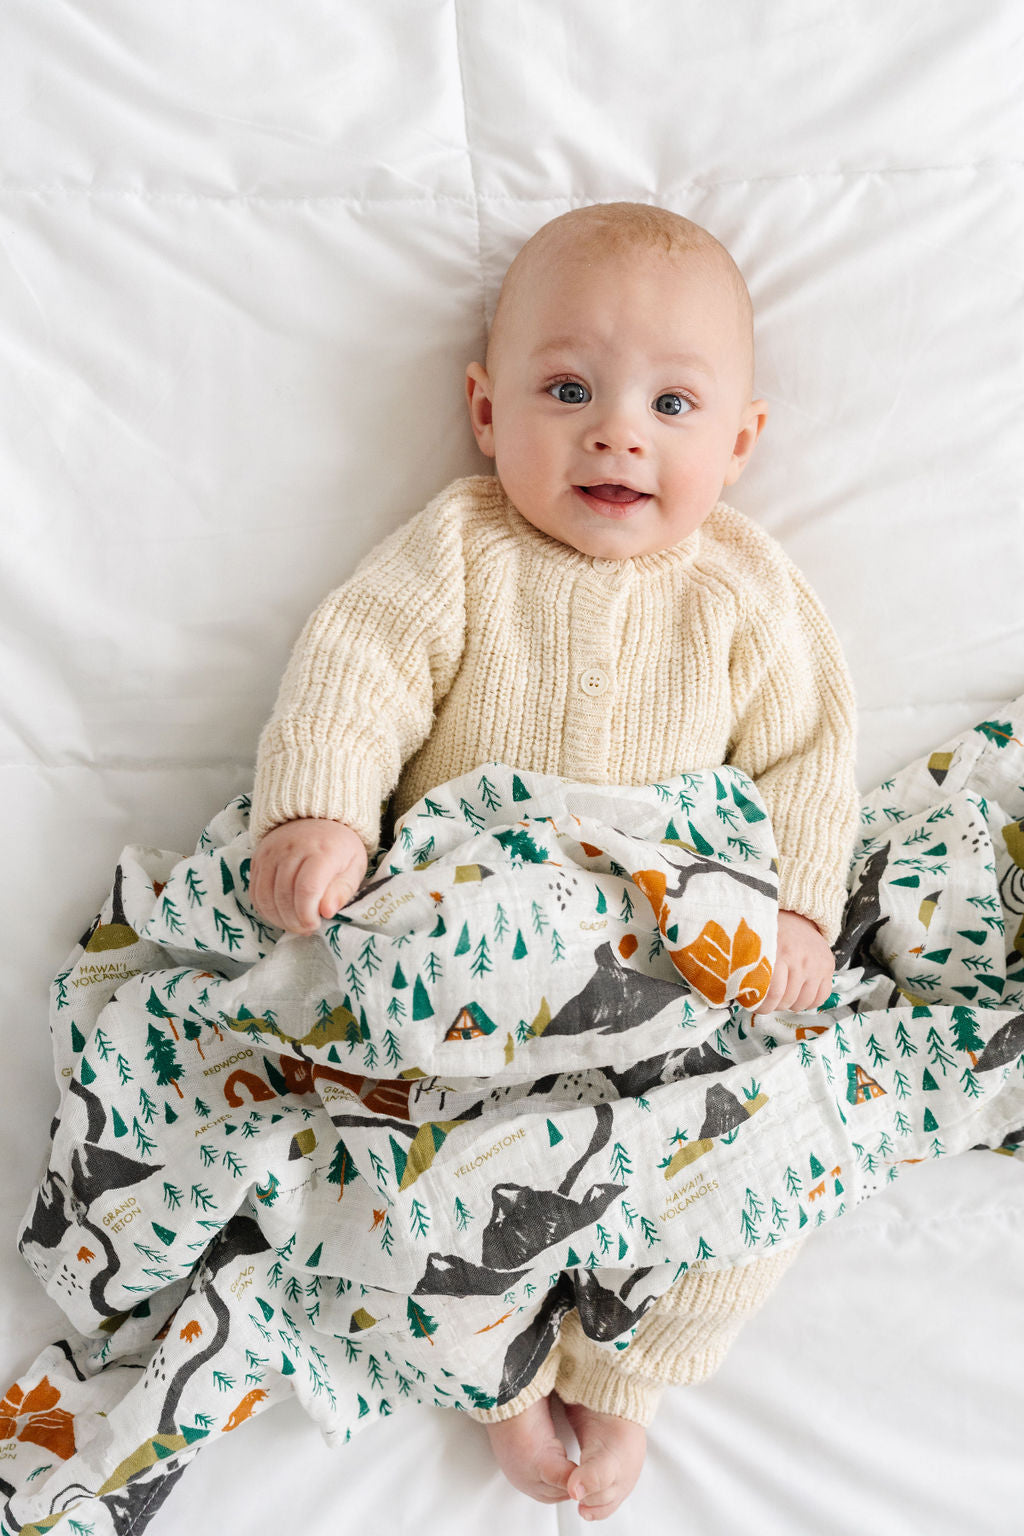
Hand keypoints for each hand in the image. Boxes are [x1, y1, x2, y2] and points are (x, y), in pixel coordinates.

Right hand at [250, 819, 367, 934]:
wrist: (318, 817)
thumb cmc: (340, 848)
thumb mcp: (354, 866)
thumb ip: (343, 890)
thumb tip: (327, 912)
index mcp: (322, 850)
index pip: (307, 889)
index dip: (307, 914)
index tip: (315, 924)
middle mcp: (292, 848)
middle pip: (284, 895)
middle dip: (294, 921)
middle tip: (305, 928)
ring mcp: (272, 852)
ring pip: (265, 896)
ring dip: (278, 918)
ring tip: (293, 924)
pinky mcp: (258, 857)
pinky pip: (255, 891)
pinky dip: (265, 909)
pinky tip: (279, 915)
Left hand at [755, 909, 834, 1016]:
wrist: (795, 917)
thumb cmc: (770, 934)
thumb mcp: (756, 946)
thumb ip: (749, 968)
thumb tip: (741, 996)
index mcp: (778, 952)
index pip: (773, 993)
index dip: (761, 1006)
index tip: (754, 1006)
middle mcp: (800, 958)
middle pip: (787, 1000)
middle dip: (773, 1006)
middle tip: (766, 1002)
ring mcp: (816, 963)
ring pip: (803, 1002)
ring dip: (789, 1005)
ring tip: (781, 997)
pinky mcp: (828, 966)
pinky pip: (821, 997)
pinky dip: (808, 1003)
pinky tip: (798, 995)